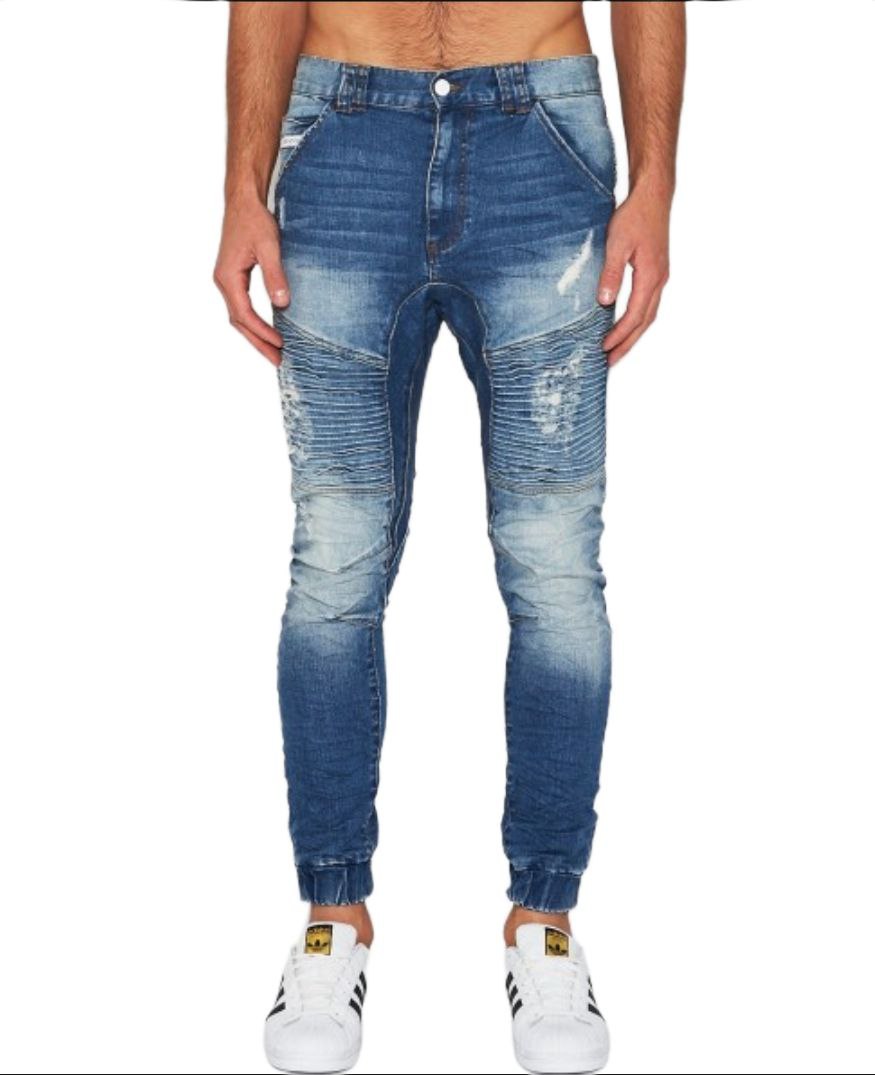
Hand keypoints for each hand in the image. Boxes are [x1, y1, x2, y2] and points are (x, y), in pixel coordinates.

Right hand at [213, 197, 289, 366]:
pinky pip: (242, 306)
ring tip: (274, 351)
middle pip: (239, 322)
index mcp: (227, 278)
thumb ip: (274, 275)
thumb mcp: (269, 247)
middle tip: (278, 361)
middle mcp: (223, 282)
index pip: (245, 315)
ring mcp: (227, 280)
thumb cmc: (254, 220)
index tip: (281, 344)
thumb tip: (282, 304)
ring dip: (255, 335)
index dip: (262, 332)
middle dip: (258, 342)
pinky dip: (253, 322)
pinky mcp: (233, 276)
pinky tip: (267, 329)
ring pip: (239, 316)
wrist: (244, 200)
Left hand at [597, 187, 670, 365]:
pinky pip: (648, 303)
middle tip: (610, 362)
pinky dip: (637, 319)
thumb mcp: (617, 244)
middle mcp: (659, 280)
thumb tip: (605, 302)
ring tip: (617, 349)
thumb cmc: (634, 216)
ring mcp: (660, 276)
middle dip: (627, 344)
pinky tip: (626, 323)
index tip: (604, 350)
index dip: (619, 336)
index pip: (634, 316)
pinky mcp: (657, 271)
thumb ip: (611, 274)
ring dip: (633, 334)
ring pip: (648, 314)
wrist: (652, 196)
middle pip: (645, 322)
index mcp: (651, 277)